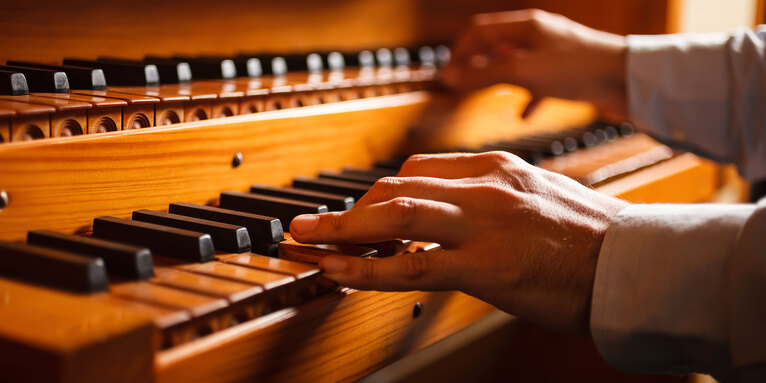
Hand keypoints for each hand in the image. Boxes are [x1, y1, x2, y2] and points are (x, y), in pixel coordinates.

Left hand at [290, 152, 628, 335]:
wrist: (635, 266)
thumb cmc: (588, 238)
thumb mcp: (536, 198)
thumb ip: (491, 198)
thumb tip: (450, 213)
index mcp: (496, 169)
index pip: (418, 170)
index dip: (376, 194)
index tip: (356, 212)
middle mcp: (484, 187)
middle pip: (396, 187)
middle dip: (346, 209)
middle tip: (312, 227)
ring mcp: (484, 225)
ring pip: (394, 215)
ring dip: (341, 230)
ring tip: (305, 244)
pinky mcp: (487, 267)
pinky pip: (411, 264)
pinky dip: (367, 268)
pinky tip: (340, 274)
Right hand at [442, 9, 627, 119]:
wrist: (629, 81)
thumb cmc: (578, 69)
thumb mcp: (522, 72)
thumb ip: (483, 75)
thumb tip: (448, 78)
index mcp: (525, 26)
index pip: (479, 31)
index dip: (459, 52)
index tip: (448, 77)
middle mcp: (538, 36)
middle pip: (496, 46)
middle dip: (477, 65)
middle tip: (462, 87)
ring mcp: (553, 54)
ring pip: (516, 64)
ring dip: (499, 79)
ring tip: (488, 96)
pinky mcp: (568, 74)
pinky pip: (538, 83)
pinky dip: (526, 97)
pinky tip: (523, 114)